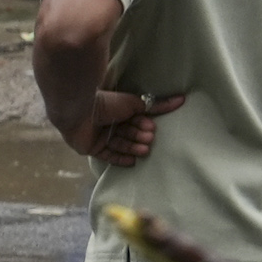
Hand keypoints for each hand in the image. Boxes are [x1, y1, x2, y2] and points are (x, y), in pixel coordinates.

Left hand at [60, 86, 181, 165]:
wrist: (80, 112)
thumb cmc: (108, 104)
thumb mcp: (134, 103)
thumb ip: (155, 104)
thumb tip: (182, 99)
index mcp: (118, 111)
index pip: (136, 121)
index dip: (144, 125)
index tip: (154, 127)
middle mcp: (110, 124)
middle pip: (129, 134)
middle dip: (140, 136)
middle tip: (149, 138)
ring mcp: (101, 137)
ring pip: (121, 145)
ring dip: (134, 148)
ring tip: (144, 149)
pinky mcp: (93, 149)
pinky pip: (109, 157)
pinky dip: (121, 159)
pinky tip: (133, 162)